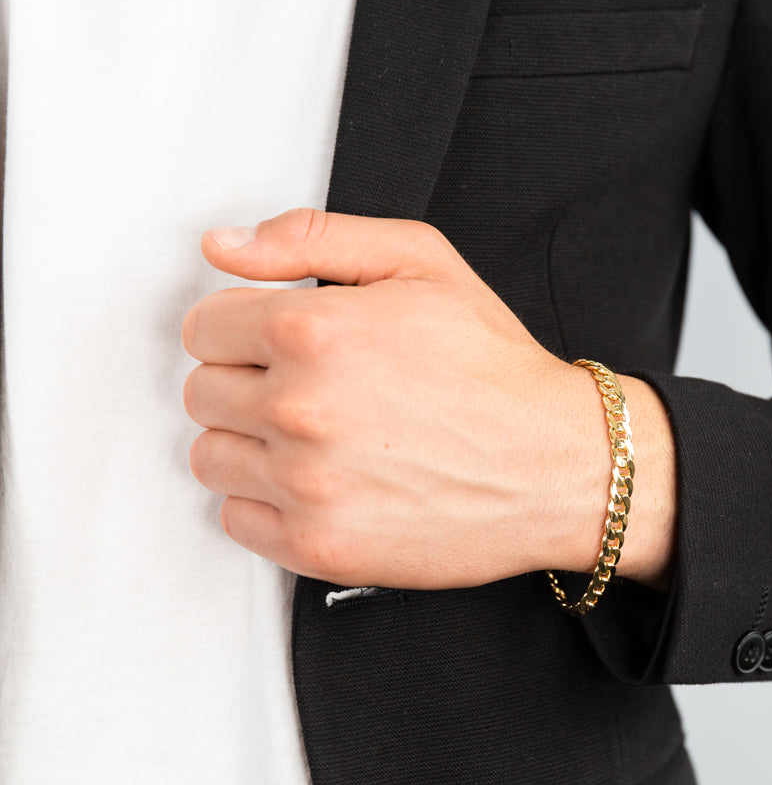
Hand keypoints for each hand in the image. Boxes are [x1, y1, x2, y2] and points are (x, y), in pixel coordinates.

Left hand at [183, 208, 676, 589]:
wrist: (556, 465)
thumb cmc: (496, 370)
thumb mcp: (420, 263)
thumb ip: (310, 237)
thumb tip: (221, 247)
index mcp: (312, 330)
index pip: (203, 327)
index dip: (241, 329)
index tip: (276, 344)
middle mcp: (298, 410)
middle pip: (202, 393)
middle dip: (246, 384)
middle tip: (309, 390)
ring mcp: (306, 486)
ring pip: (211, 458)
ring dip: (250, 445)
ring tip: (314, 438)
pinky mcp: (318, 547)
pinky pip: (235, 520)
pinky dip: (265, 502)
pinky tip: (319, 483)